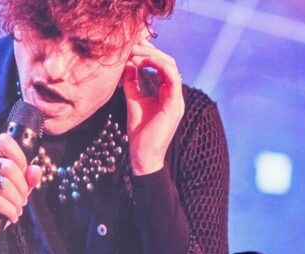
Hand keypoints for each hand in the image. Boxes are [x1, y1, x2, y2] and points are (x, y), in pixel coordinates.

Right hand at [0, 133, 43, 253]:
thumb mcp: (17, 189)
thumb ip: (28, 178)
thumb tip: (35, 170)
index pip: (3, 141)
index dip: (19, 157)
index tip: (24, 175)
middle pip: (8, 166)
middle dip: (22, 186)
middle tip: (23, 199)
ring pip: (4, 183)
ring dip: (17, 200)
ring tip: (17, 209)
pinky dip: (10, 210)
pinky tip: (12, 217)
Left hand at [121, 37, 184, 175]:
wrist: (143, 156)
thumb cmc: (139, 133)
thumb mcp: (133, 102)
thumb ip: (132, 84)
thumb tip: (127, 65)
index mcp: (167, 94)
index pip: (162, 66)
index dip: (149, 54)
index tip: (132, 49)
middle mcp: (175, 95)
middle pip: (168, 62)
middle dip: (150, 51)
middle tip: (132, 46)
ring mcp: (177, 99)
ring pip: (171, 66)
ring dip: (152, 56)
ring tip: (135, 53)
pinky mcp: (174, 105)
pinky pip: (172, 78)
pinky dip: (158, 66)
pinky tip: (143, 62)